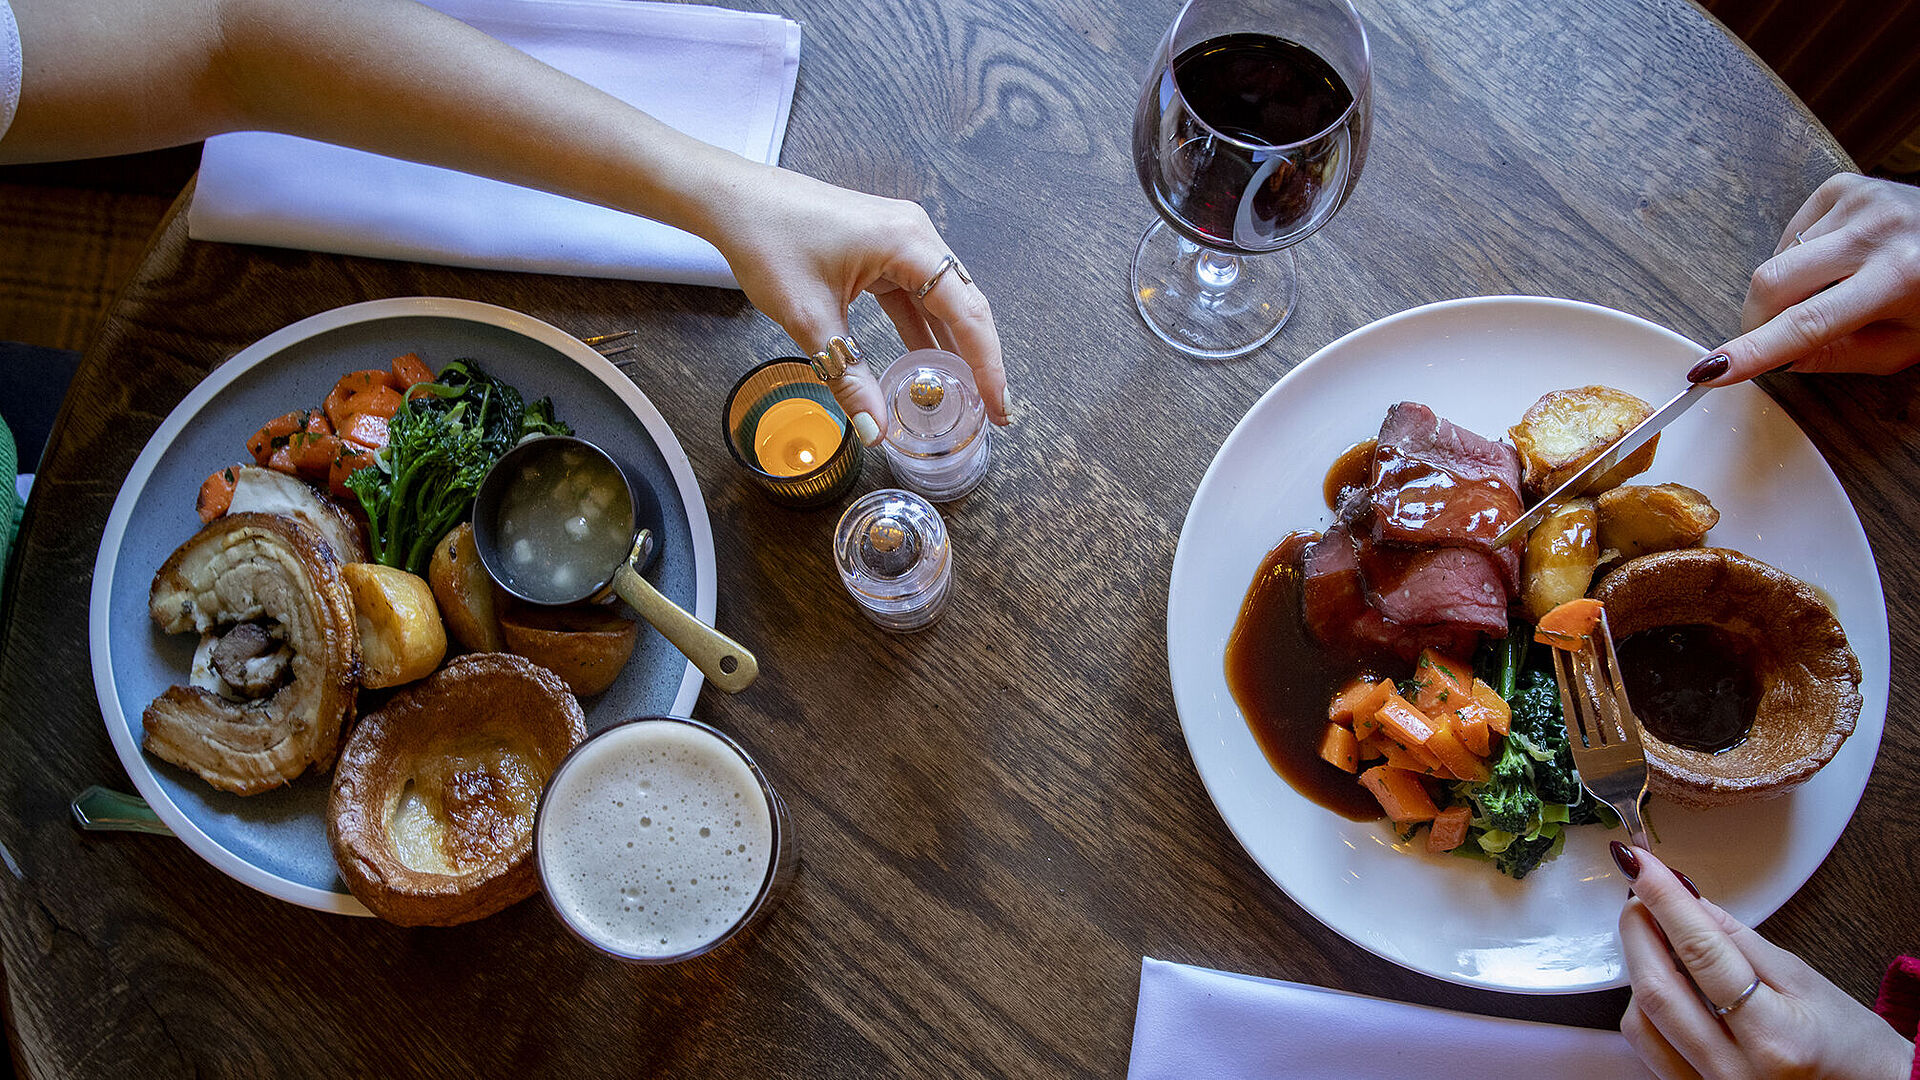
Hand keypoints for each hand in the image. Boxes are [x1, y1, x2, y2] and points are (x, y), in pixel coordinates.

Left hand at [704, 164, 1010, 444]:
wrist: (732, 201)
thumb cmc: (769, 241)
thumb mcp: (810, 319)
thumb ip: (847, 377)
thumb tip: (875, 430)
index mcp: (908, 243)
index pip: (967, 312)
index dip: (987, 365)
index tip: (999, 408)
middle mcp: (915, 234)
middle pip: (965, 304)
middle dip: (979, 359)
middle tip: (990, 411)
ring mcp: (900, 238)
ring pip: (942, 301)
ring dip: (952, 346)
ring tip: (965, 394)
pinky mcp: (881, 247)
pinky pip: (914, 294)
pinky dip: (923, 329)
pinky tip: (926, 363)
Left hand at [1614, 844, 1913, 1078]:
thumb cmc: (1848, 1045)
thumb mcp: (1804, 982)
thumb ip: (1738, 941)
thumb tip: (1686, 898)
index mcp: (1775, 1038)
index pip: (1702, 955)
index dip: (1666, 901)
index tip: (1642, 865)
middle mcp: (1734, 1071)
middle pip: (1658, 990)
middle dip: (1638, 930)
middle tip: (1639, 893)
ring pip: (1640, 1021)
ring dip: (1637, 969)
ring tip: (1655, 936)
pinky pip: (1648, 1047)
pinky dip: (1645, 1006)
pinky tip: (1663, 979)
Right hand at [1693, 173, 1919, 384]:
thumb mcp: (1903, 346)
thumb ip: (1838, 356)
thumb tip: (1779, 357)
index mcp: (1899, 279)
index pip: (1806, 323)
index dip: (1753, 351)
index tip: (1710, 370)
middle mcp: (1875, 232)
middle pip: (1772, 283)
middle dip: (1757, 320)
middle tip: (1770, 340)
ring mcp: (1857, 202)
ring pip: (1779, 261)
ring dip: (1789, 290)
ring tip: (1832, 291)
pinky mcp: (1843, 187)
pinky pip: (1790, 235)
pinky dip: (1798, 259)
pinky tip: (1833, 263)